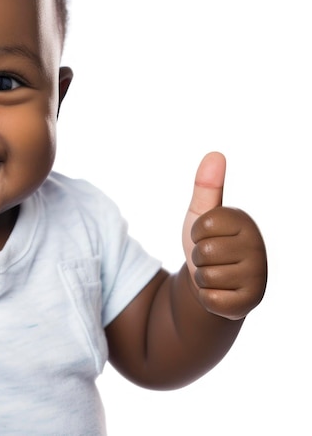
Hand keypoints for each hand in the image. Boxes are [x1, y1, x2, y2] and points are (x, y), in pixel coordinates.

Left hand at [182, 152, 266, 320]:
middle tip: (210, 258)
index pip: (204, 224)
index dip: (196, 231)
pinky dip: (206, 296)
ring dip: (202, 276)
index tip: (207, 234)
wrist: (210, 282)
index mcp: (247, 222)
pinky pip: (211, 298)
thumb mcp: (201, 214)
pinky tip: (219, 292)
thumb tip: (215, 154)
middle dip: (198, 256)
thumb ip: (206, 186)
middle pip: (203, 251)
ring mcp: (258, 277)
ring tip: (215, 273)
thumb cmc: (206, 243)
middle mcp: (258, 248)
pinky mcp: (250, 303)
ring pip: (206, 275)